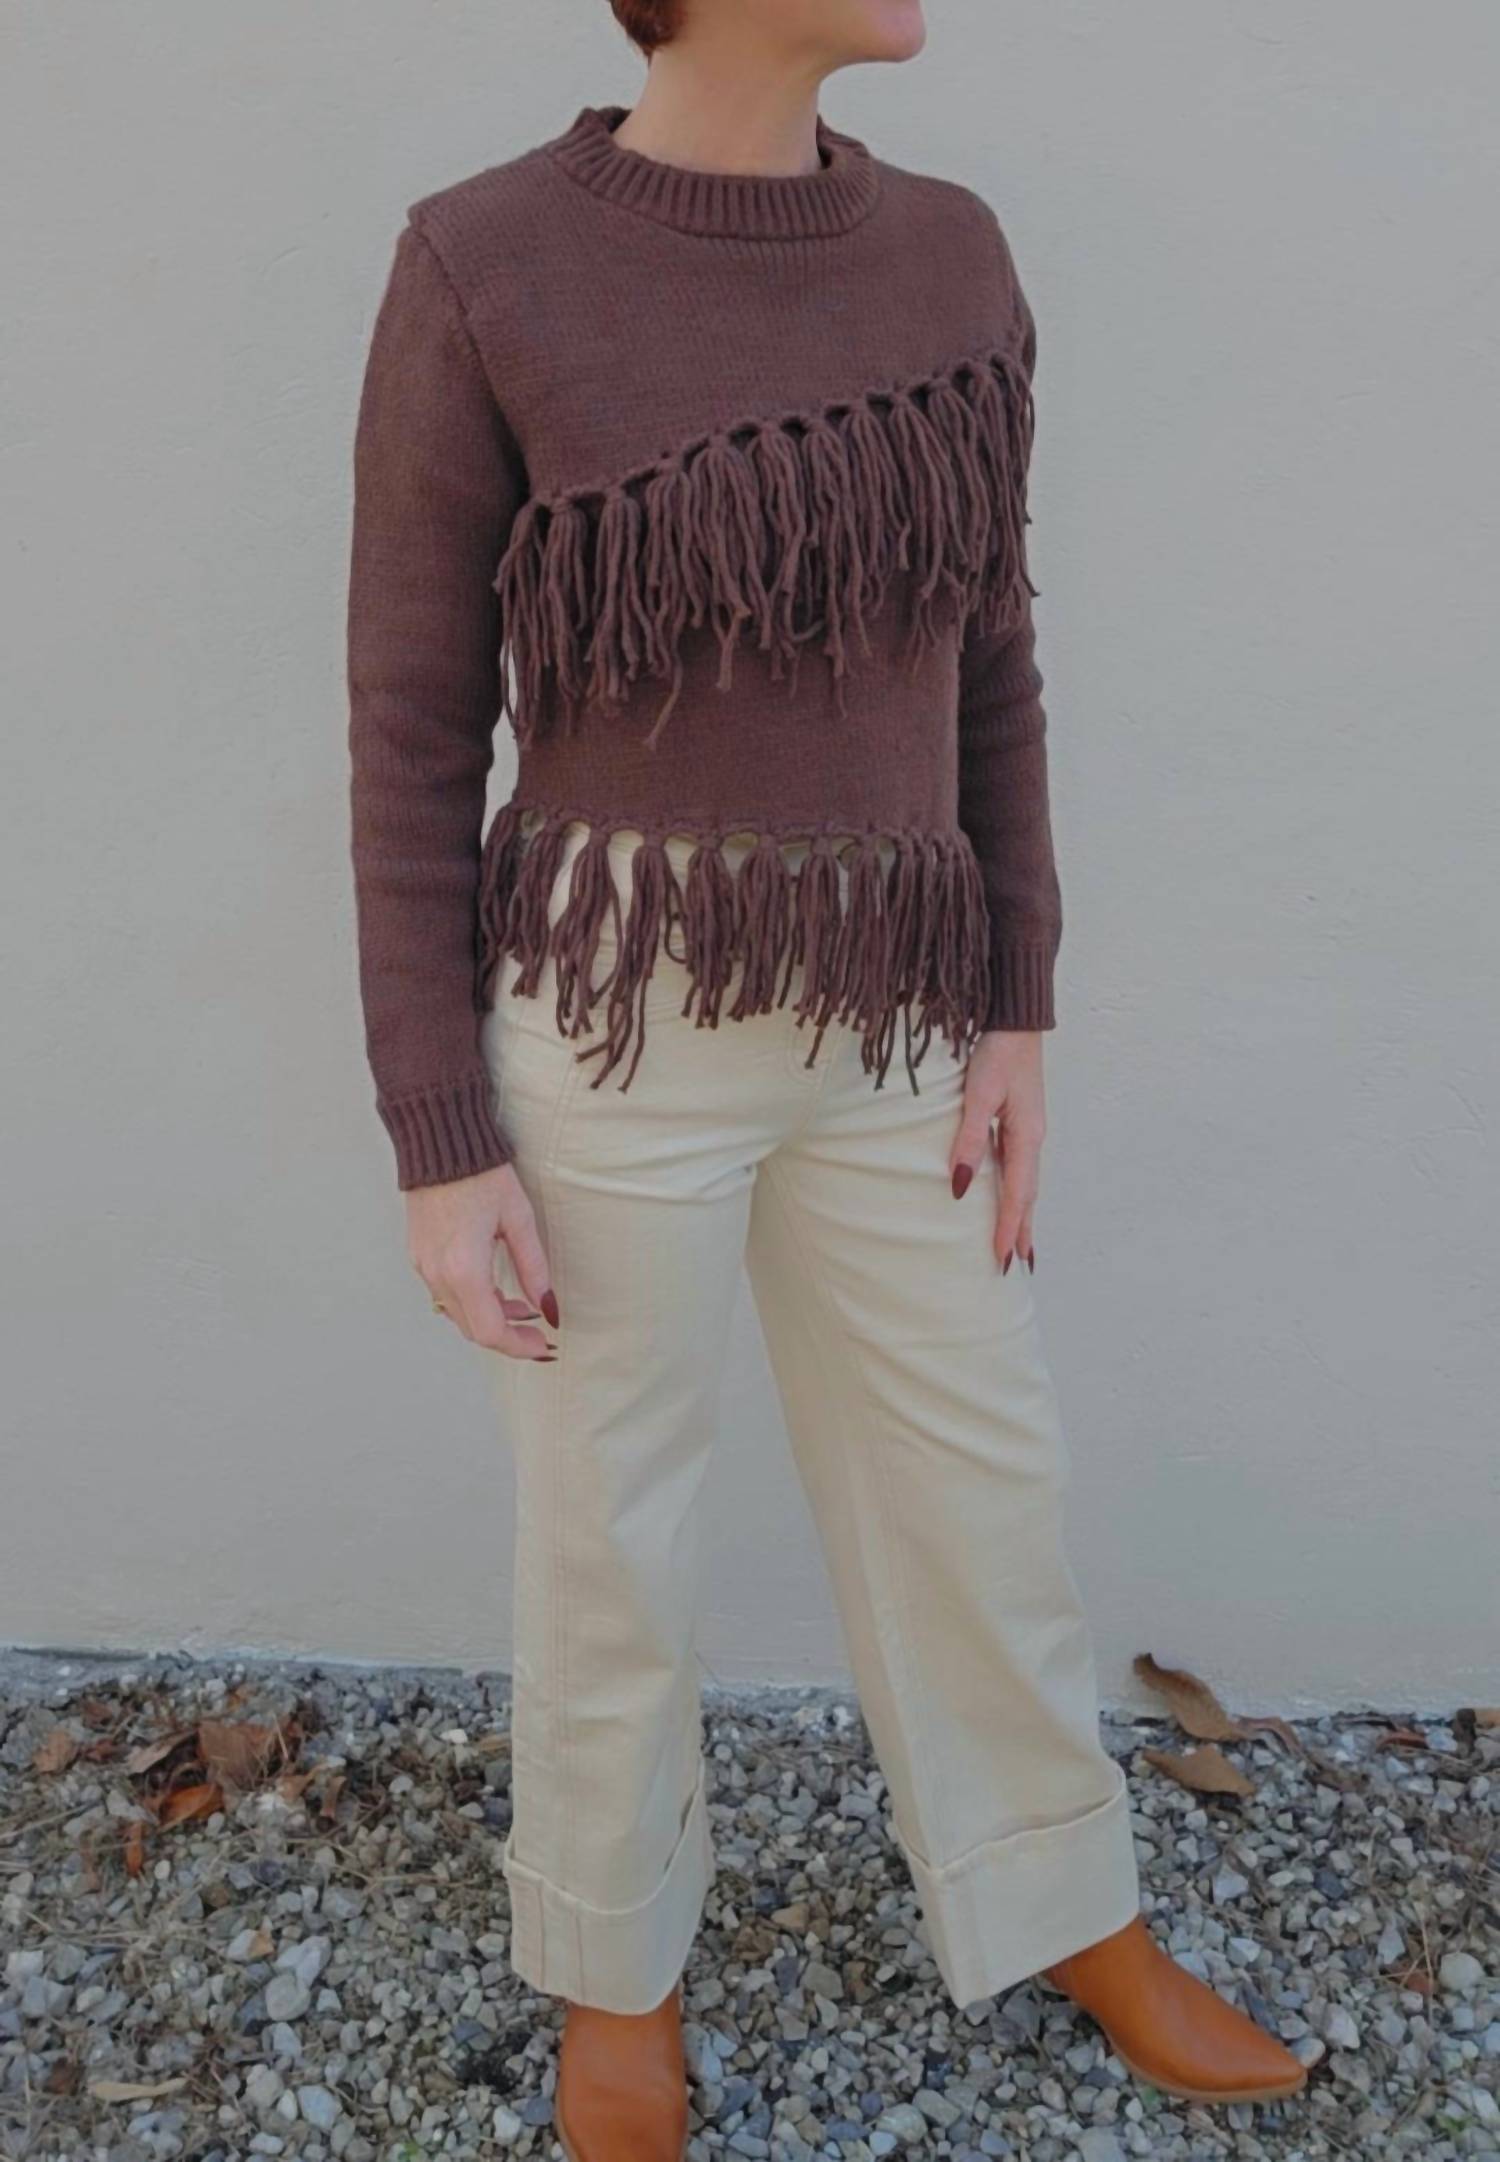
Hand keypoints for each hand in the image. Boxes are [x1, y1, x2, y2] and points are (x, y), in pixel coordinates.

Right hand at [406, 1162, 558, 1358]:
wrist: (441, 1143)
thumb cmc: (482, 1175)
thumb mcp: (518, 1219)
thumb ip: (534, 1268)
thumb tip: (548, 1307)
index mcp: (464, 1269)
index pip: (490, 1331)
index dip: (519, 1347)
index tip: (543, 1345)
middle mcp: (438, 1274)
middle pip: (472, 1329)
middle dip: (508, 1337)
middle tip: (538, 1334)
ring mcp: (424, 1266)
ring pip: (457, 1315)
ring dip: (490, 1319)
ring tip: (522, 1307)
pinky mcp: (419, 1256)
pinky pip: (445, 1295)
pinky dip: (472, 1302)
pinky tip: (495, 1289)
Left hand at [949, 1030, 1044, 1272]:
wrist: (1017, 1018)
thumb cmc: (997, 1051)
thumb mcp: (979, 1093)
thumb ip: (969, 1138)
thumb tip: (961, 1186)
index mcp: (1026, 1136)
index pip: (1017, 1195)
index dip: (1009, 1229)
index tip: (1002, 1260)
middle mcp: (1032, 1138)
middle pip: (1027, 1195)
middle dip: (1021, 1231)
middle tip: (1014, 1265)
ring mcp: (1028, 1129)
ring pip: (1025, 1182)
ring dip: (1021, 1214)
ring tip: (1018, 1243)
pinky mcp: (1020, 1120)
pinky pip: (1019, 1166)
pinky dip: (1016, 1190)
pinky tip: (1008, 1196)